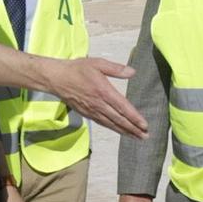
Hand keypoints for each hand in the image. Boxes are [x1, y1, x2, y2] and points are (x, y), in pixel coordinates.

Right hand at [33, 56, 147, 138]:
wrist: (57, 78)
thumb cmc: (77, 69)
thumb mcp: (98, 63)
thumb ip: (116, 69)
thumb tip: (133, 72)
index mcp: (103, 91)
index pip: (123, 107)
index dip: (134, 118)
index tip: (145, 125)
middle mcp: (99, 104)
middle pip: (119, 120)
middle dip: (133, 129)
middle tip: (146, 136)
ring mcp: (92, 110)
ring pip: (111, 124)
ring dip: (125, 132)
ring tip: (137, 137)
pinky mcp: (87, 114)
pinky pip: (102, 123)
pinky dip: (113, 129)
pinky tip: (120, 131)